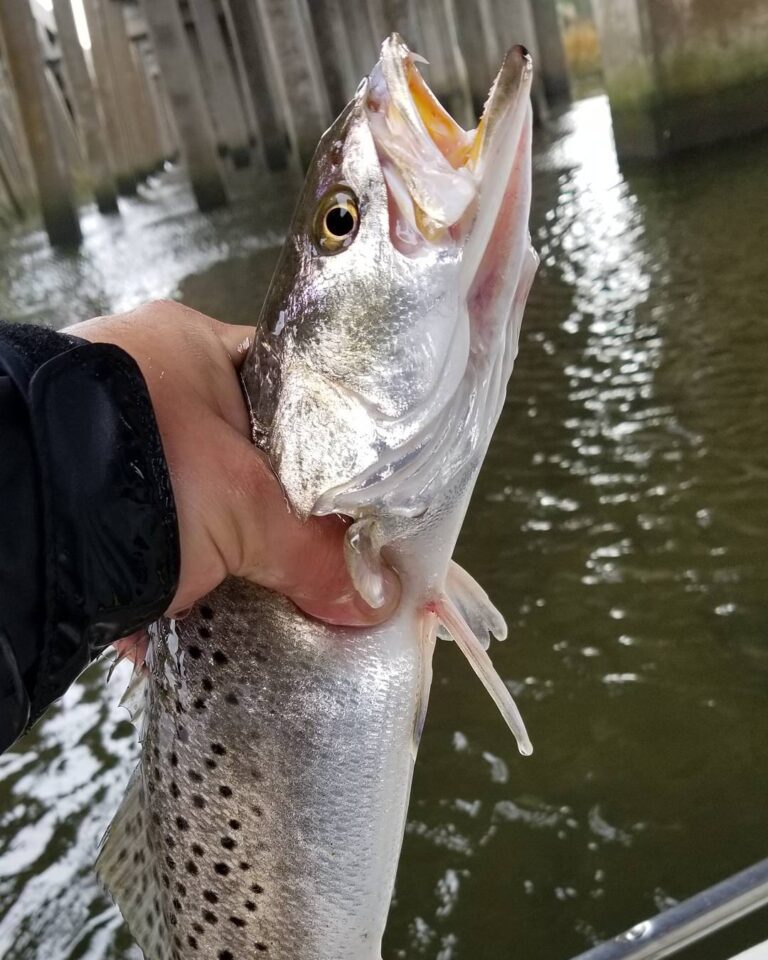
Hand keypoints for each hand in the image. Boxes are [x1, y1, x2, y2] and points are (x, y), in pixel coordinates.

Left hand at [69, 301, 399, 633]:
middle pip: (241, 451)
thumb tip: (375, 597)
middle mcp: (148, 379)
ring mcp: (111, 434)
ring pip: (196, 496)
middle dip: (268, 507)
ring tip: (248, 584)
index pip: (286, 385)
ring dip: (219, 547)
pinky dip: (170, 571)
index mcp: (193, 344)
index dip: (324, 439)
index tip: (347, 490)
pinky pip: (151, 529)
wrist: (16, 525)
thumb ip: (317, 553)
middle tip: (300, 546)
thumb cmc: (132, 467)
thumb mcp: (243, 508)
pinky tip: (188, 606)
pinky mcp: (85, 492)